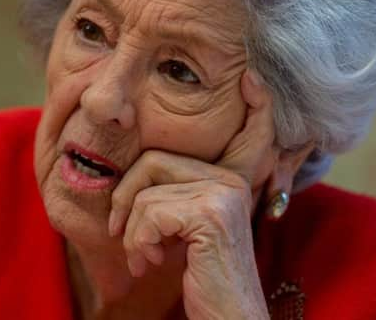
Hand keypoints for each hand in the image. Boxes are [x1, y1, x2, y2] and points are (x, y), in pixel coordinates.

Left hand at [108, 69, 273, 319]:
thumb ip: (173, 196)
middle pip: (153, 161)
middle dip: (124, 199)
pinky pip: (148, 214)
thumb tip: (136, 170)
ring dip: (131, 232)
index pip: (218, 135)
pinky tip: (151, 262)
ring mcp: (223, 194)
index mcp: (228, 178)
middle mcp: (231, 179)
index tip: (253, 80)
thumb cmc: (199, 276)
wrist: (225, 316)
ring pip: (145, 191)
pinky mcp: (211, 215)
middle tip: (120, 233)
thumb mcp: (184, 228)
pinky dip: (137, 242)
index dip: (254, 105)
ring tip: (142, 256)